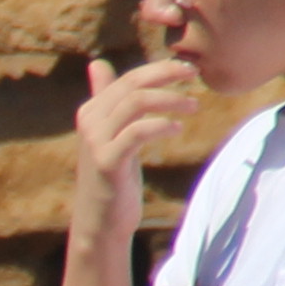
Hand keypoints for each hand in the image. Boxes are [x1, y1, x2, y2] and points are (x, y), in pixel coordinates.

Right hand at [74, 53, 202, 223]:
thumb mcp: (109, 135)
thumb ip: (105, 100)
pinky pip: (137, 132)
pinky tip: (178, 129)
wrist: (100, 222)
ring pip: (135, 102)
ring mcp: (96, 141)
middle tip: (195, 75)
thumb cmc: (112, 178)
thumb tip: (97, 63)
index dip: (159, 69)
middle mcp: (89, 121)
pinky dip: (161, 125)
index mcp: (91, 111)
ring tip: (194, 105)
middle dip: (166, 74)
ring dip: (170, 99)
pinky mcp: (107, 161)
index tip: (188, 69)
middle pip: (132, 84)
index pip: (129, 79)